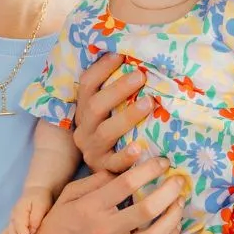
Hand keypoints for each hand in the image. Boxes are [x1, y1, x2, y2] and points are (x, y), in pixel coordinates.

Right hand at [1, 189, 55, 233]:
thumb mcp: (41, 204)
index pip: (19, 227)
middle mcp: (13, 217)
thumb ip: (36, 217)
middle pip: (11, 233)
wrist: (36, 192)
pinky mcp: (13, 226)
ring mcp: (11, 222)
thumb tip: (32, 230)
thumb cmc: (40, 199)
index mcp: (19, 210)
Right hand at [13, 159, 184, 233]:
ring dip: (174, 216)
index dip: (149, 169)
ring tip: (180, 202)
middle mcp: (104, 231)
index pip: (127, 183)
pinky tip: (174, 227)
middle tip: (179, 180)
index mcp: (90, 208)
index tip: (162, 162)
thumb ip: (96, 181)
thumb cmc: (55, 227)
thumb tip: (125, 168)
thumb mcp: (68, 196)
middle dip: (169, 190)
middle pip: (148, 208)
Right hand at [73, 54, 148, 173]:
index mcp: (84, 111)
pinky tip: (140, 148)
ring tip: (150, 103)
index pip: (87, 85)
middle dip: (118, 89)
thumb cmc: (115, 135)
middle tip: (141, 76)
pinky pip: (114, 163)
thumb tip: (138, 59)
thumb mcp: (109, 113)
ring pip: (106, 132)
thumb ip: (117, 92)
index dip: (101, 68)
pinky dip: (127, 156)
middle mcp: (84, 129)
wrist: (102, 178)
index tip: (120, 55)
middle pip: (95, 106)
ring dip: (128, 116)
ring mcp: (92, 150)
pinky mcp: (104, 169)